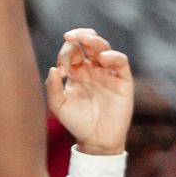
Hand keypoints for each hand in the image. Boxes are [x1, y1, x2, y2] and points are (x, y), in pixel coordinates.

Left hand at [44, 28, 134, 153]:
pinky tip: (103, 58)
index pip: (71, 52)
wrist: (96, 141)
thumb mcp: (59, 106)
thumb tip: (53, 69)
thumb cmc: (77, 122)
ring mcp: (108, 73)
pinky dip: (114, 57)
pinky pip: (121, 62)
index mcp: (77, 72)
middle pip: (88, 43)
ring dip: (95, 41)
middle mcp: (93, 69)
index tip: (61, 71)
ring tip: (85, 39)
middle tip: (70, 35)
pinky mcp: (123, 81)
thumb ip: (52, 87)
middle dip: (79, 35)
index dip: (64, 54)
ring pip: (104, 48)